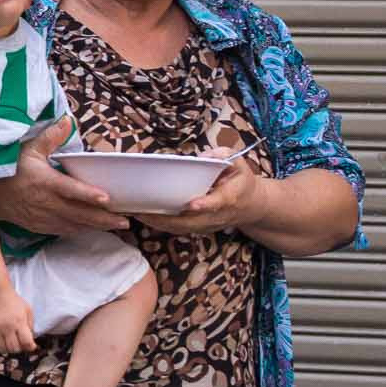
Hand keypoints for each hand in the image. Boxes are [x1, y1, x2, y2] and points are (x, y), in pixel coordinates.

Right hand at [0, 117, 130, 237]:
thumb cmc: (10, 169)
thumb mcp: (28, 148)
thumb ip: (50, 137)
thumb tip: (67, 121)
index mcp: (45, 182)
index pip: (71, 190)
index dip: (89, 195)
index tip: (107, 199)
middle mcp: (46, 203)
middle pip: (79, 213)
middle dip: (103, 218)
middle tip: (125, 220)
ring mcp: (43, 217)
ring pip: (75, 225)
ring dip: (96, 227)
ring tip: (117, 225)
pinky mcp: (39, 226)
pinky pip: (64, 231)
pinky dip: (80, 231)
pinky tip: (93, 230)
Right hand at [0, 288, 36, 355]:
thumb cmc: (13, 301)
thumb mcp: (27, 310)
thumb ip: (30, 325)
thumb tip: (30, 339)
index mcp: (19, 322)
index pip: (26, 342)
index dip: (31, 347)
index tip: (32, 346)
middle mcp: (7, 327)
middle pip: (14, 348)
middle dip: (20, 349)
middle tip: (21, 344)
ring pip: (3, 349)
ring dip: (9, 350)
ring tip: (11, 344)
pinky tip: (1, 344)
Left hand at [148, 156, 270, 239]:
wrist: (249, 206)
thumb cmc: (241, 180)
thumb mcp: (239, 163)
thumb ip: (224, 156)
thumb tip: (205, 157)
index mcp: (229, 198)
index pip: (217, 203)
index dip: (204, 205)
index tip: (191, 204)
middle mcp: (216, 216)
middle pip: (189, 222)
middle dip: (165, 218)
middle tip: (142, 211)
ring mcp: (205, 225)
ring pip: (179, 229)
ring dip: (157, 224)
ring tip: (136, 213)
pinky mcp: (197, 229)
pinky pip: (176, 230)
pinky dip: (159, 225)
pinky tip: (143, 216)